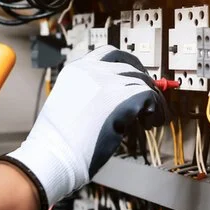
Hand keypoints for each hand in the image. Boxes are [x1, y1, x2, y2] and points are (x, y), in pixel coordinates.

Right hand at [0, 45, 168, 209]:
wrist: (53, 155)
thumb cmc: (58, 141)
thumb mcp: (71, 104)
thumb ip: (93, 94)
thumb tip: (121, 97)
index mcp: (76, 70)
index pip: (109, 54)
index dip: (127, 65)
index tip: (135, 78)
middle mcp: (92, 70)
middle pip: (130, 65)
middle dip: (143, 82)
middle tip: (149, 99)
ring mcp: (108, 82)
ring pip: (143, 81)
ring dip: (151, 100)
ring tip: (148, 119)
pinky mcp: (123, 98)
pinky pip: (151, 97)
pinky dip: (156, 110)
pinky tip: (149, 123)